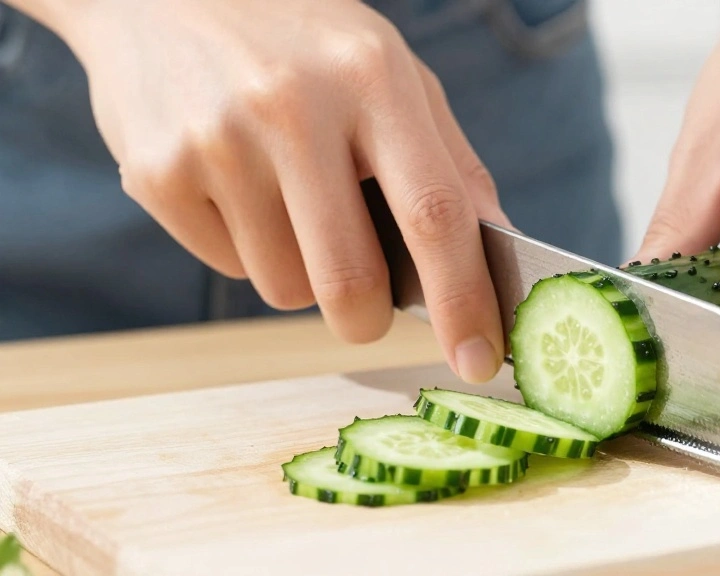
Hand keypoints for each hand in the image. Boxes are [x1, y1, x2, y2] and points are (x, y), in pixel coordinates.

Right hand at [64, 0, 508, 382]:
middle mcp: (292, 108)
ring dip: (303, 272)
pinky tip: (238, 185)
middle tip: (368, 302)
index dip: (464, 300)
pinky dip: (250, 249)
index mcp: (372, 77)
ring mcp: (216, 141)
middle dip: (369, 319)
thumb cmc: (301, 40)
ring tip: (288, 199)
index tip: (480, 361)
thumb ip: (448, 160)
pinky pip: (230, 269)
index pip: (434, 213)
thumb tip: (497, 249)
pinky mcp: (157, 174)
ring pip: (286, 289)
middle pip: (351, 282)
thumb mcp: (389, 70)